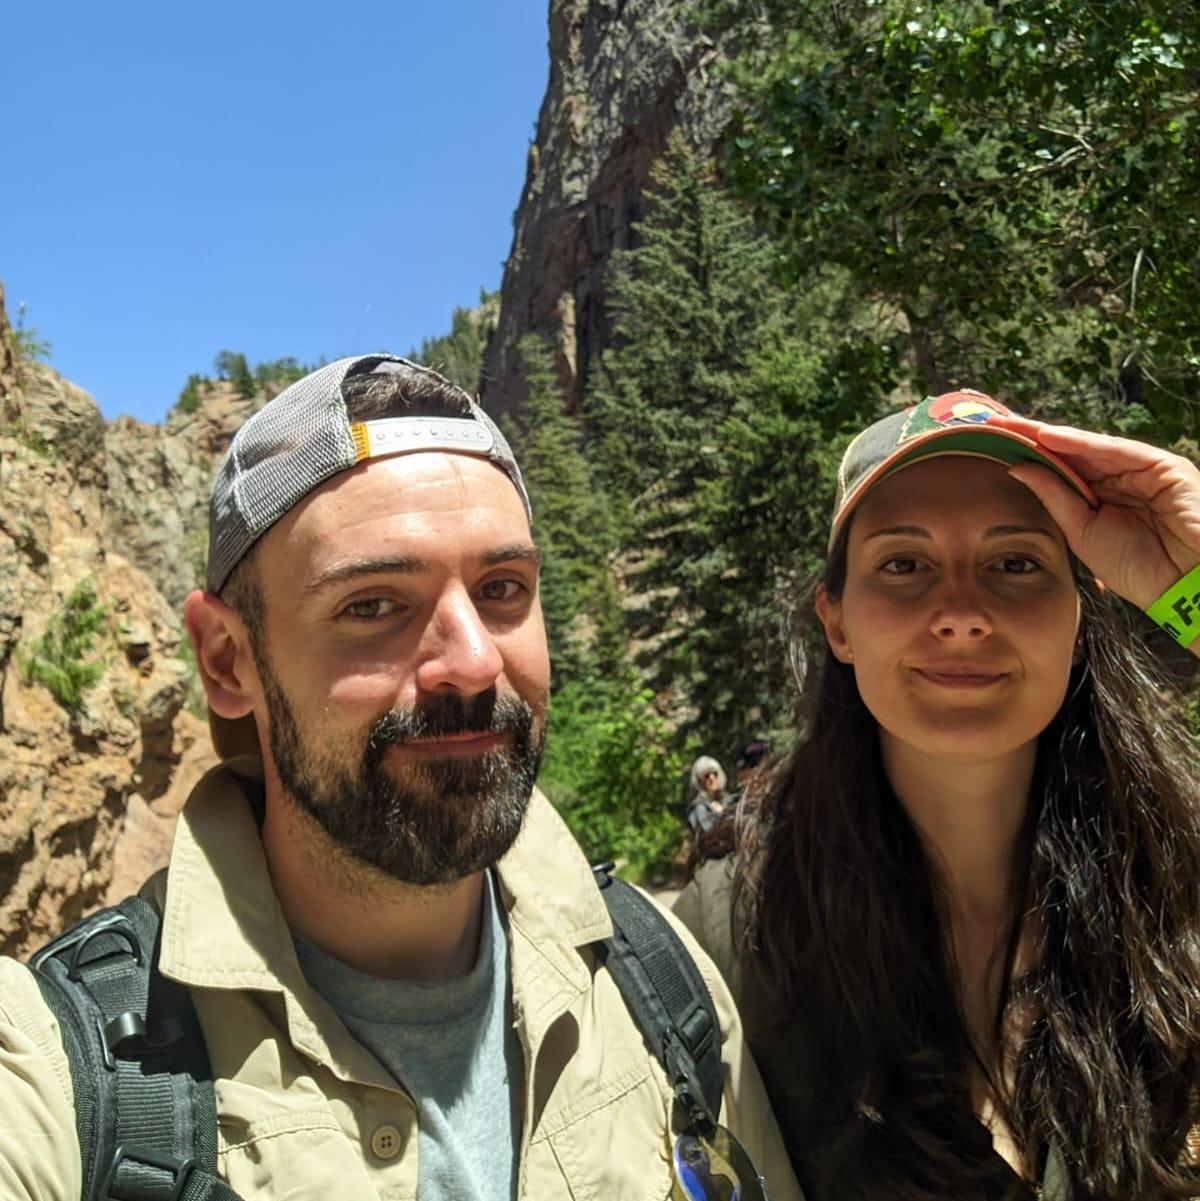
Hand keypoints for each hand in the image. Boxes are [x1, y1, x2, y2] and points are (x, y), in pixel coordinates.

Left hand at [1007, 424, 1199, 614]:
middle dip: (1031, 437)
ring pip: (1087, 447)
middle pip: (1069, 451)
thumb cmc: (1136, 567)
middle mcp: (1119, 478)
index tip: (991, 442)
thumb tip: (1018, 468)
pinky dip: (1080, 442)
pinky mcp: (1161, 466)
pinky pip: (1114, 450)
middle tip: (992, 423)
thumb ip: (1054, 497)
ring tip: (1011, 425)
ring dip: (1048, 434)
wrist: (1182, 584)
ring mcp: (1140, 469)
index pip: (1059, 468)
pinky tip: (1048, 436)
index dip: (1028, 455)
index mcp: (1101, 497)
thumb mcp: (1081, 531)